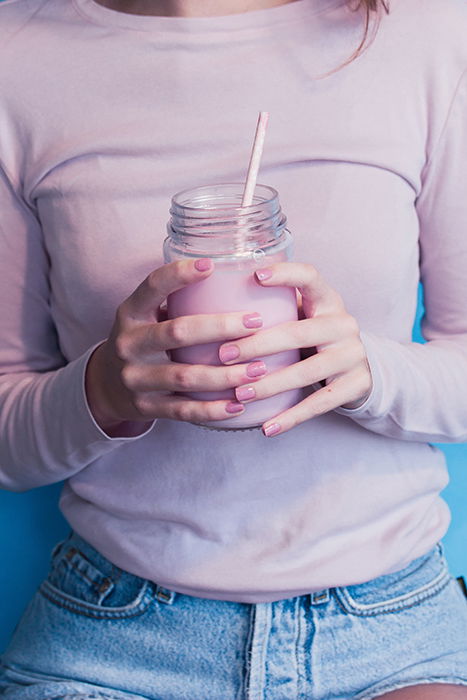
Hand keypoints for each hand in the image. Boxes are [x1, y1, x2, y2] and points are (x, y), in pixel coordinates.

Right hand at [85, 259, 266, 435]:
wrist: (105, 385)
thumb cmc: (142, 340)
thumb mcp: (145, 315)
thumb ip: (178, 301)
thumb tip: (235, 277)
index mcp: (130, 312)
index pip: (152, 286)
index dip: (179, 274)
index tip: (211, 265)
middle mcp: (129, 343)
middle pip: (177, 332)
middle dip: (221, 327)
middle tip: (256, 322)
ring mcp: (135, 378)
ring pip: (185, 376)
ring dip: (226, 374)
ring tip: (259, 368)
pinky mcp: (144, 407)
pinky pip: (183, 411)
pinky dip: (213, 410)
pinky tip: (239, 405)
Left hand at [218, 262, 371, 436]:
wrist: (360, 370)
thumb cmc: (314, 339)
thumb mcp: (303, 317)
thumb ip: (273, 309)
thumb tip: (209, 302)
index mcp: (327, 300)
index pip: (310, 277)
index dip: (285, 274)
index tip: (255, 276)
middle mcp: (344, 323)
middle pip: (298, 332)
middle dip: (257, 345)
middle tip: (223, 355)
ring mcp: (353, 355)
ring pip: (307, 372)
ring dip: (270, 385)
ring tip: (239, 394)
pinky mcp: (357, 384)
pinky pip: (320, 403)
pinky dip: (291, 418)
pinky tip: (267, 428)